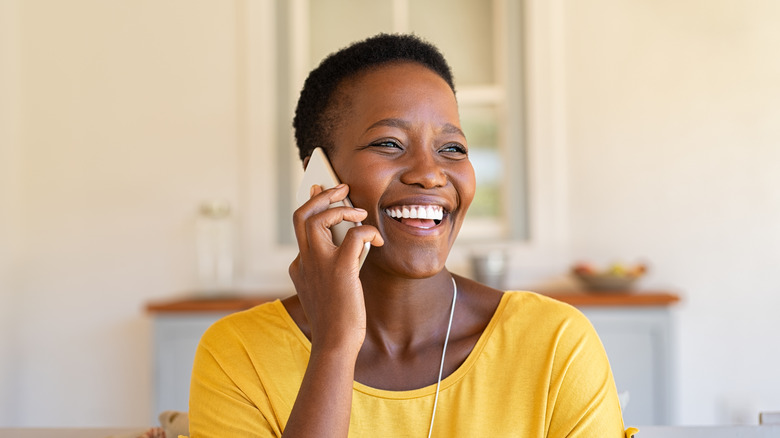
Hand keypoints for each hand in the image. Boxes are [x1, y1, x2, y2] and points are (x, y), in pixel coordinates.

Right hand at [289, 184, 382, 354]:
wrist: (335, 344)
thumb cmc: (337, 320)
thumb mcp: (326, 289)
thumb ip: (330, 265)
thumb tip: (350, 240)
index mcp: (299, 266)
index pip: (300, 226)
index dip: (311, 206)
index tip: (318, 191)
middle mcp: (304, 261)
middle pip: (302, 214)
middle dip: (321, 195)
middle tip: (340, 188)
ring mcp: (319, 264)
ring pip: (317, 218)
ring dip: (340, 208)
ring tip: (359, 212)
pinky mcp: (340, 269)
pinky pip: (353, 235)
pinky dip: (367, 231)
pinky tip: (377, 240)